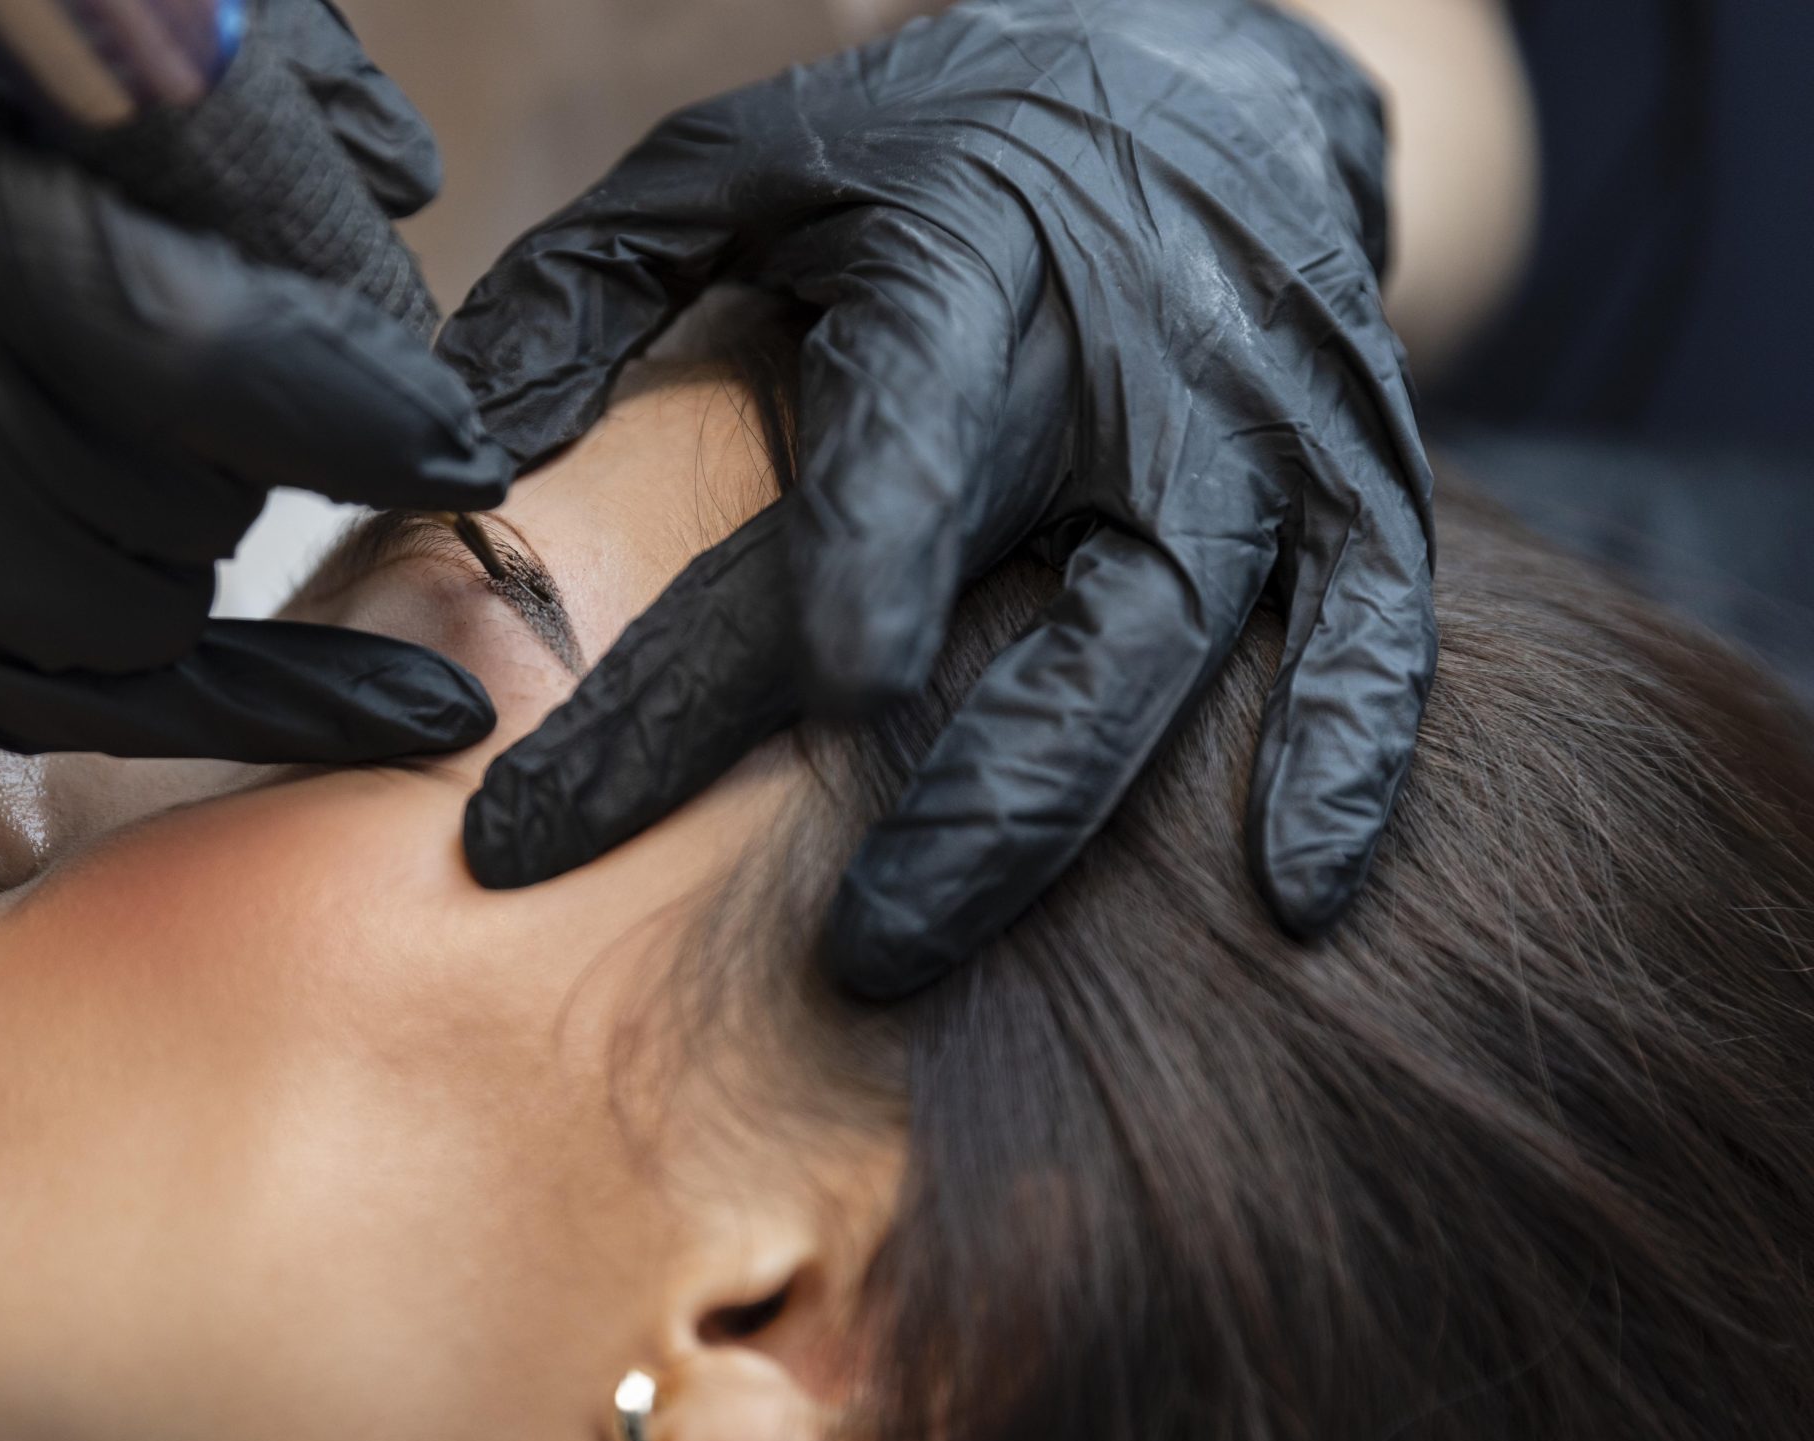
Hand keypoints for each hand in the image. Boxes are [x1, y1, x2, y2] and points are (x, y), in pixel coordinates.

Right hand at [0, 2, 506, 766]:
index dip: (353, 405)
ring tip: (78, 477)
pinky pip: (101, 720)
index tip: (462, 440)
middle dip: (231, 464)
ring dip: (176, 556)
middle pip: (188, 499)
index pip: (200, 345)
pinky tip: (419, 713)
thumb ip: (208, 111)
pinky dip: (270, 709)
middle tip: (165, 414)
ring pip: (152, 613)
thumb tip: (408, 177)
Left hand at [443, 0, 1434, 995]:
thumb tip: (460, 456)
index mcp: (966, 280)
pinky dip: (1353, 761)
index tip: (791, 710)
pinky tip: (1296, 898)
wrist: (1202, 70)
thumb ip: (589, 288)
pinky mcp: (1361, 472)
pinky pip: (1380, 632)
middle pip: (1032, 607)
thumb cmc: (937, 146)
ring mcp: (1258, 432)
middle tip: (822, 953)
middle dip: (929, 796)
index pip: (885, 465)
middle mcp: (1127, 367)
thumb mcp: (741, 163)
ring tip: (907, 950)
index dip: (843, 588)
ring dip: (1054, 816)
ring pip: (1176, 650)